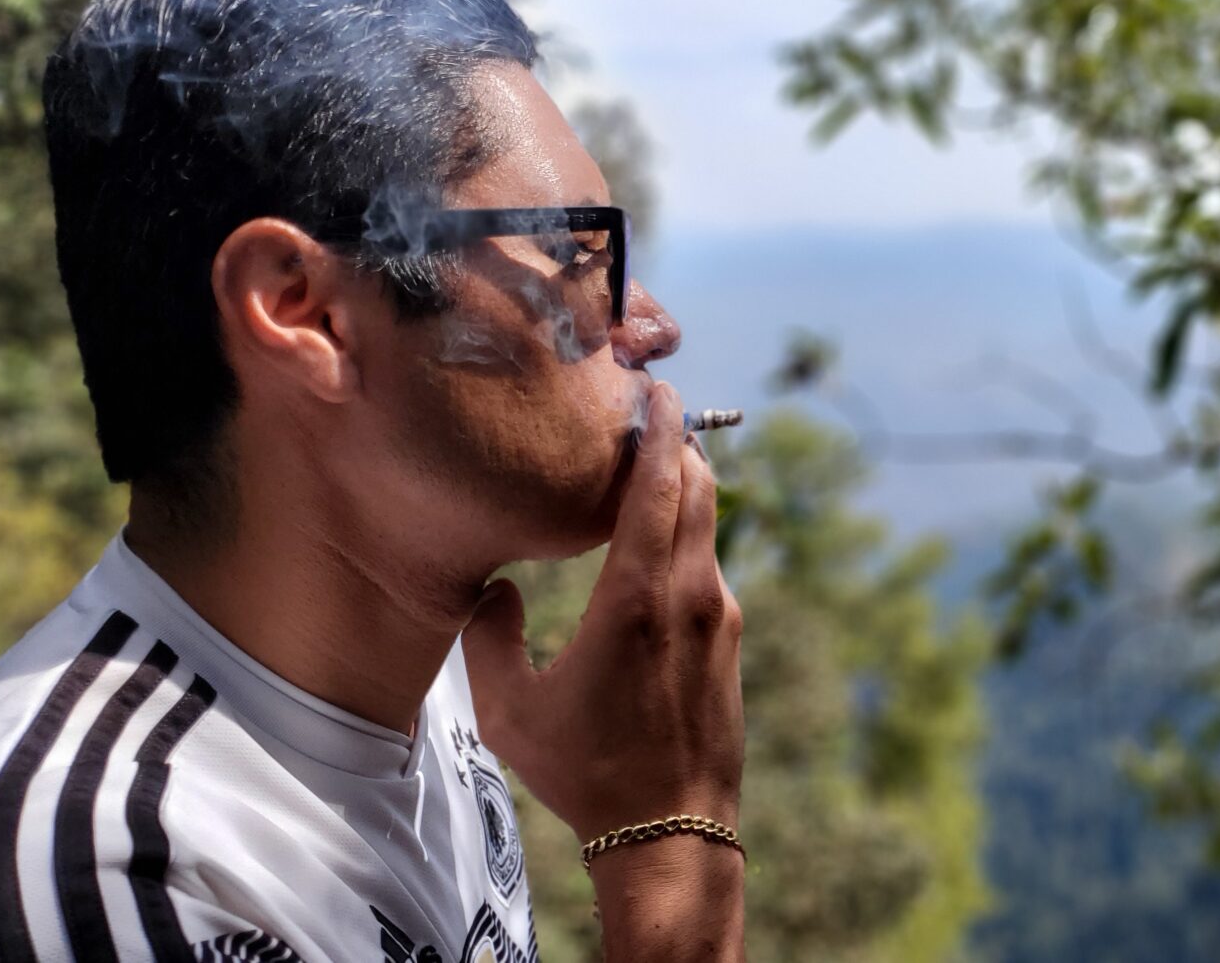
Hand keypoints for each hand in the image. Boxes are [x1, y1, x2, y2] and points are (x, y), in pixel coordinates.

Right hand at [464, 381, 744, 841]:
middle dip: (674, 443)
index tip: (657, 387)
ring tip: (645, 465)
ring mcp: (720, 616)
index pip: (659, 488)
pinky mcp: (730, 639)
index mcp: (637, 600)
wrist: (670, 831)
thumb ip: (489, 639)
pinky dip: (687, 533)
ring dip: (682, 487)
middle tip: (644, 408)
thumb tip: (490, 588)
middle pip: (696, 489)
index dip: (659, 430)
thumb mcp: (510, 712)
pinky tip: (656, 540)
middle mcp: (690, 596)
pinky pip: (709, 564)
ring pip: (707, 524)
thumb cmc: (585, 772)